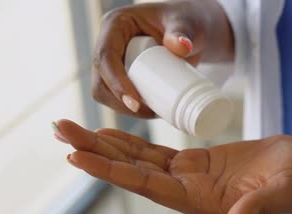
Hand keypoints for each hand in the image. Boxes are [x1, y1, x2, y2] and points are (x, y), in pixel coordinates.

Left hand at [52, 120, 291, 213]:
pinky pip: (155, 151)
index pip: (148, 186)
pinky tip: (109, 132)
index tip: (78, 156)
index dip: (113, 170)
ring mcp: (189, 177)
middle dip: (96, 153)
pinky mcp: (195, 162)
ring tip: (72, 128)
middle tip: (60, 132)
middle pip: (133, 172)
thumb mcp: (281, 195)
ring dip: (105, 145)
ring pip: (139, 160)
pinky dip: (131, 141)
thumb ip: (255, 211)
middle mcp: (187, 192)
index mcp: (201, 203)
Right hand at [92, 0, 233, 117]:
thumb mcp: (187, 23)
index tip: (136, 104)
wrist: (191, 32)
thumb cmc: (187, 21)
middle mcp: (108, 43)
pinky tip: (148, 114)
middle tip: (152, 113)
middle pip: (100, 80)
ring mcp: (113, 61)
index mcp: (116, 25)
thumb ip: (184, 31)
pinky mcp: (121, 75)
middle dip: (120, 102)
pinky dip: (129, 109)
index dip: (116, 83)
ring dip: (124, 109)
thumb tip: (181, 47)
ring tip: (154, 113)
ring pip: (105, 92)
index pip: (105, 57)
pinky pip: (115, 97)